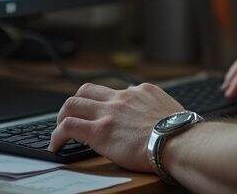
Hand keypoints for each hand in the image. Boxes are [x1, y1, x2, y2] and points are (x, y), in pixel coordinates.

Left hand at [49, 82, 184, 171]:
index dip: (105, 102)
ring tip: (59, 130)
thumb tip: (149, 103)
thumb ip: (155, 104)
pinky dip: (57, 135)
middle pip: (87, 89)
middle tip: (73, 116)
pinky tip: (56, 145)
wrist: (178, 140)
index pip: (116, 91)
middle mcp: (121, 97)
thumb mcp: (170, 106)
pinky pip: (69, 127)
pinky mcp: (99, 131)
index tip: (103, 113)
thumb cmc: (180, 130)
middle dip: (77, 102)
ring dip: (62, 116)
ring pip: (72, 103)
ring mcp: (109, 113)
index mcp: (140, 91)